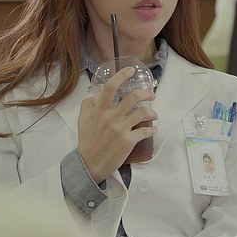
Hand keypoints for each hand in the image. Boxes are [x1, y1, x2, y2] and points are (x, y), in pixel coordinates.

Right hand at [78, 67, 158, 183]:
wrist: (89, 165)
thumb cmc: (87, 142)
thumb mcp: (82, 121)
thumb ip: (87, 106)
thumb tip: (94, 97)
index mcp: (99, 110)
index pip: (110, 87)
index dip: (122, 75)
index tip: (131, 70)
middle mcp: (110, 117)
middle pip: (133, 97)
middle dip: (146, 93)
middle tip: (152, 94)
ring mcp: (120, 129)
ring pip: (143, 113)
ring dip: (152, 112)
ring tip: (154, 114)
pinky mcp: (128, 141)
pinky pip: (145, 131)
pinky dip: (152, 129)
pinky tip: (153, 129)